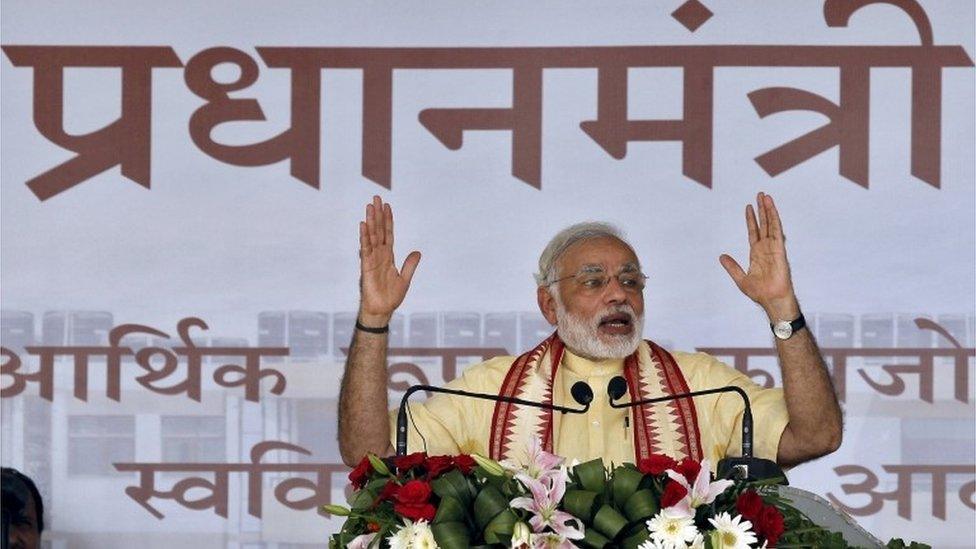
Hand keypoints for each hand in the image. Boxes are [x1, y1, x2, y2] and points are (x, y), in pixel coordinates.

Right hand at [358, 195, 420, 325]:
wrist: (382, 310)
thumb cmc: (391, 296)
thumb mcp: (405, 279)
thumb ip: (410, 265)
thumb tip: (417, 252)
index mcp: (388, 256)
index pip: (388, 234)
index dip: (388, 220)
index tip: (387, 206)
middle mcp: (379, 254)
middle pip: (378, 230)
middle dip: (378, 214)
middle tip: (376, 198)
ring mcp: (372, 259)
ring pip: (371, 236)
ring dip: (371, 221)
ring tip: (370, 206)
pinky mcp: (366, 266)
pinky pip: (365, 248)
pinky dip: (364, 237)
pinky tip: (363, 225)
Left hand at [719, 192, 798, 319]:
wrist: (771, 300)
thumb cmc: (760, 292)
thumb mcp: (740, 278)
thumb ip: (732, 266)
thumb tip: (721, 257)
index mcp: (757, 254)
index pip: (754, 232)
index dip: (751, 219)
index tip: (749, 207)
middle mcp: (766, 248)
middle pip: (764, 224)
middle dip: (762, 210)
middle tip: (760, 195)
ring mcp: (774, 248)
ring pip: (771, 224)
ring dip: (769, 210)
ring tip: (766, 197)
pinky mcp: (780, 250)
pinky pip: (778, 232)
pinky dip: (775, 220)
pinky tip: (772, 209)